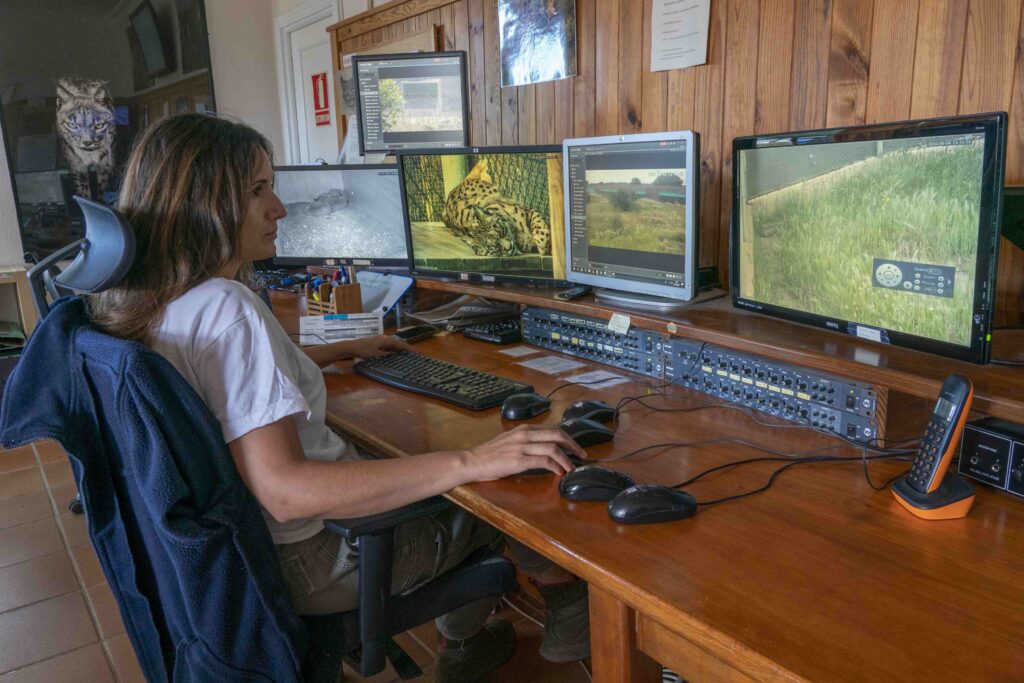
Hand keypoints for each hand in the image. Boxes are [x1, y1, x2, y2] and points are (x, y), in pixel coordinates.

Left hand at [343, 334, 411, 359]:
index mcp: (386, 340)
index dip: (409, 348)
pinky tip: (394, 353)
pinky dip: (393, 349)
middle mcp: (385, 338)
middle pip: (398, 343)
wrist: (352, 347)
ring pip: (393, 344)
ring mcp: (380, 339)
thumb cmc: (364, 351)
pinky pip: (388, 345)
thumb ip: (387, 355)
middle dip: (405, 348)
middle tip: (412, 354)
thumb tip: (397, 357)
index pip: (401, 344)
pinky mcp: (377, 342)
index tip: (416, 352)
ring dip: (399, 349)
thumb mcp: (377, 355)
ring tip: (405, 354)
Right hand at [466, 425, 583, 479]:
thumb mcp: (510, 441)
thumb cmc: (489, 454)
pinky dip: (555, 466)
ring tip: (571, 468)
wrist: (472, 461)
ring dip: (566, 459)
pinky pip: (543, 461)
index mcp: (523, 429)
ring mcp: (521, 447)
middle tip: (581, 455)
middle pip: (557, 434)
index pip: (552, 429)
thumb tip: (544, 448)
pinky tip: (558, 472)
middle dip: (572, 445)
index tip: (575, 448)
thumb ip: (526, 441)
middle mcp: (524, 435)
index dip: (567, 438)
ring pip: (553, 448)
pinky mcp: (518, 460)